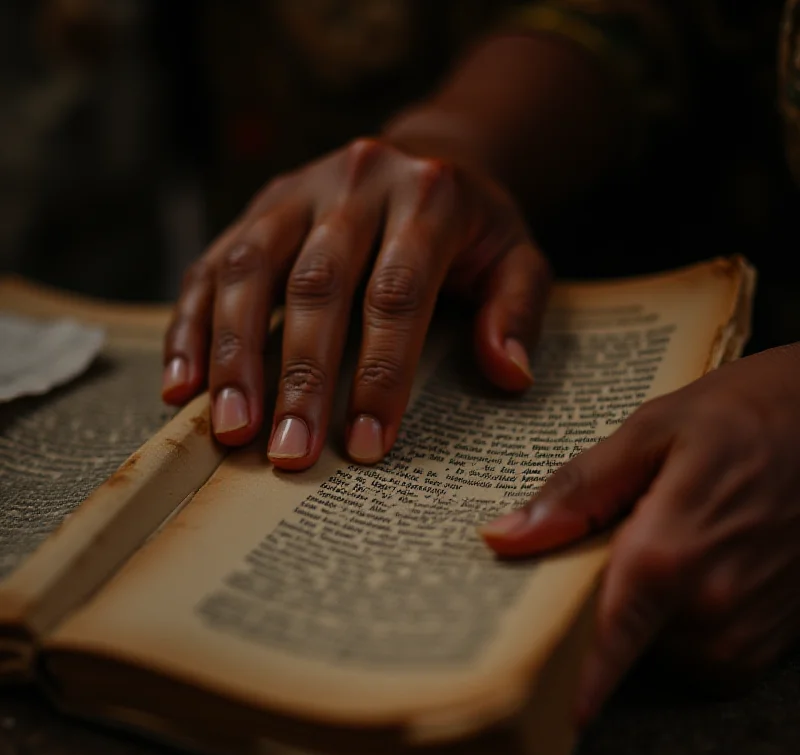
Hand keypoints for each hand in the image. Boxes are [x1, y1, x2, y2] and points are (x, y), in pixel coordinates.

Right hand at [162, 138, 549, 468]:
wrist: (429, 154)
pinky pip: (212, 264)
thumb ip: (517, 309)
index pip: (396, 293)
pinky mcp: (257, 206)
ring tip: (228, 428)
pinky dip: (192, 325)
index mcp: (426, 197)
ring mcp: (296, 191)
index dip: (380, 373)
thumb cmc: (473, 225)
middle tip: (287, 454)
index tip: (366, 445)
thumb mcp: (518, 256)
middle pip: (316, 284)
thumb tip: (507, 375)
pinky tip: (182, 384)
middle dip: (299, 377)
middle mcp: (354, 183)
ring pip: (250, 270)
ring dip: (232, 354)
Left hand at [481, 345, 799, 725]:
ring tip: (656, 550)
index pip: (607, 639)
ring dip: (647, 615)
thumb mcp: (649, 433)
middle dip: (599, 610)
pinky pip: (709, 654)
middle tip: (596, 555)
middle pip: (624, 639)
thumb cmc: (740, 416)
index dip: (575, 679)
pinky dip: (685, 622)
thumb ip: (576, 491)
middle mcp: (714, 605)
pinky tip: (692, 568)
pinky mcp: (776, 633)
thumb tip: (504, 537)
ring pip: (665, 649)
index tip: (541, 707)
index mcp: (670, 555)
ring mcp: (751, 625)